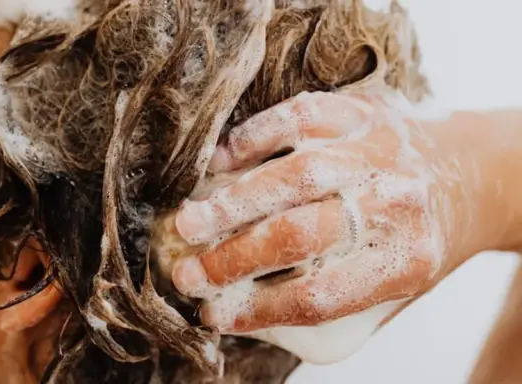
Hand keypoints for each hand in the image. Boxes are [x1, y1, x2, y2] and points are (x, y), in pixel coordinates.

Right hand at [171, 89, 481, 332]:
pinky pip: (298, 118)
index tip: (215, 314)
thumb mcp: (394, 284)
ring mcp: (378, 150)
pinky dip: (251, 140)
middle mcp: (397, 204)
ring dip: (233, 202)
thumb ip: (332, 297)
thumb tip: (240, 302)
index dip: (259, 310)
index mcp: (407, 260)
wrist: (472, 171)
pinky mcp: (361, 110)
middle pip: (301, 235)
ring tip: (189, 223)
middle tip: (188, 274)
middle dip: (234, 259)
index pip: (320, 295)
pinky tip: (219, 164)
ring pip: (296, 175)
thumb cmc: (417, 238)